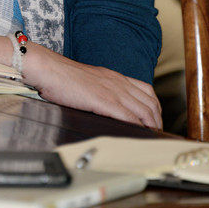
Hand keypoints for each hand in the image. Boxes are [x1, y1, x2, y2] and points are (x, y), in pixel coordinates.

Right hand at [22, 43, 162, 128]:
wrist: (50, 69)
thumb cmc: (63, 76)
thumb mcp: (89, 80)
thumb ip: (101, 90)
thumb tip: (106, 106)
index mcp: (115, 77)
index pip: (147, 91)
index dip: (155, 107)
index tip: (155, 119)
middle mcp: (118, 82)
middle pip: (150, 102)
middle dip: (157, 120)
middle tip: (158, 133)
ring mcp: (113, 91)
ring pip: (144, 110)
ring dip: (152, 126)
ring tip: (152, 138)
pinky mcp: (105, 101)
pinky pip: (129, 117)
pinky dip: (138, 127)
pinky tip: (139, 135)